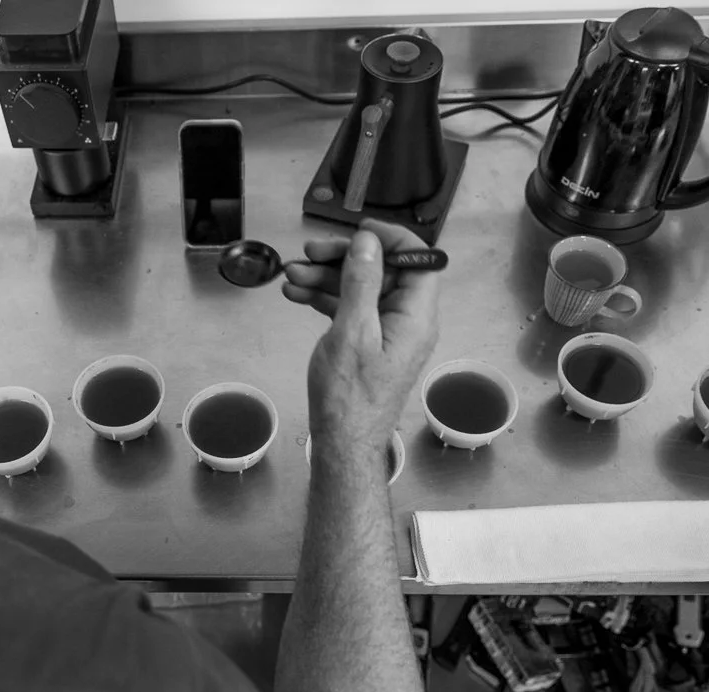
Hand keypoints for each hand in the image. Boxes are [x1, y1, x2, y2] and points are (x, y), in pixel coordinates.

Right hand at [283, 219, 439, 453]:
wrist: (343, 442)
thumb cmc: (350, 394)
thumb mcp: (352, 330)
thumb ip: (362, 281)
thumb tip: (369, 242)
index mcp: (416, 315)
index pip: (418, 259)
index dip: (390, 239)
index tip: (357, 233)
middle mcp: (408, 320)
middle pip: (383, 271)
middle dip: (345, 258)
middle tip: (308, 252)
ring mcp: (388, 333)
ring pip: (361, 290)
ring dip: (326, 278)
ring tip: (290, 276)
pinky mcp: (369, 345)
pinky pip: (351, 311)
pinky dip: (325, 300)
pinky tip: (296, 295)